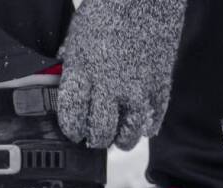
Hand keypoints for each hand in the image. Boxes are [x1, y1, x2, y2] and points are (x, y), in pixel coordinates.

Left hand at [58, 0, 187, 149]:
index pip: (72, 119)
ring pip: (128, 135)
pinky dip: (146, 127)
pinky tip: (140, 123)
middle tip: (96, 136)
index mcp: (82, 72)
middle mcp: (109, 85)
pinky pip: (153, 121)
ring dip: (121, 139)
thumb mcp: (77, 37)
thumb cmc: (107, 11)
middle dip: (95, 139)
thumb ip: (72, 66)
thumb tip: (62, 85)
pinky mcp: (160, 86)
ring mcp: (137, 88)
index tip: (74, 130)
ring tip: (117, 135)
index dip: (72, 130)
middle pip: (100, 133)